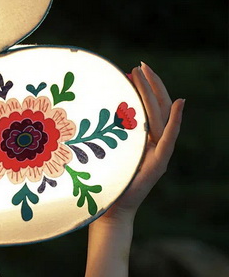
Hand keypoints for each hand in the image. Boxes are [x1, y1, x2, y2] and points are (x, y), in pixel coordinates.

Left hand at [98, 62, 183, 225]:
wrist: (109, 210)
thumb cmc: (101, 181)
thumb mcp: (105, 150)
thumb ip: (110, 133)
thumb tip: (98, 107)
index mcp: (143, 140)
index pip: (150, 108)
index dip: (145, 88)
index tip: (136, 69)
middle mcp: (154, 144)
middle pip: (158, 108)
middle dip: (150, 84)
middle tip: (140, 66)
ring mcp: (159, 153)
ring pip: (161, 116)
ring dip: (155, 93)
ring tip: (143, 74)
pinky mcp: (159, 163)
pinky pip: (169, 138)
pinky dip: (176, 121)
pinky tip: (178, 105)